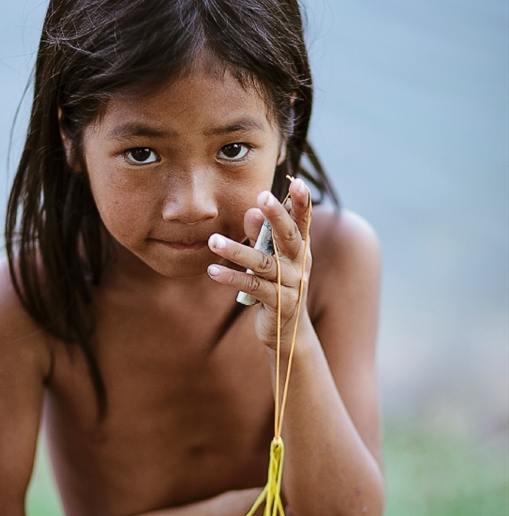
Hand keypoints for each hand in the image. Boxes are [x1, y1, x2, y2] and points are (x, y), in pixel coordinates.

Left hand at [207, 178, 311, 349]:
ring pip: (263, 264)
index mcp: (300, 249)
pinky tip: (212, 271)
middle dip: (277, 216)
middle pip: (289, 237)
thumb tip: (250, 211)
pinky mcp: (277, 304)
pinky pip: (252, 288)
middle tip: (262, 195)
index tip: (298, 182)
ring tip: (213, 240)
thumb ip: (261, 236)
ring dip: (237, 251)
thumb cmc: (277, 287)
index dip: (302, 202)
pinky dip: (231, 278)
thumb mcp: (270, 259)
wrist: (288, 333)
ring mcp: (290, 286)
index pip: (303, 221)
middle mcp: (299, 264)